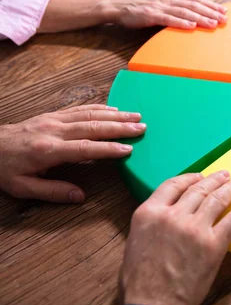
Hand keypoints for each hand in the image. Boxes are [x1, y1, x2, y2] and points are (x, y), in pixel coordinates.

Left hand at [0, 105, 145, 202]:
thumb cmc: (4, 168)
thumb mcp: (22, 188)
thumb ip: (52, 192)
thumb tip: (79, 196)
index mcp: (48, 150)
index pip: (85, 148)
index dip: (108, 148)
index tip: (129, 149)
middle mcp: (54, 131)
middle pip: (93, 126)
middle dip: (120, 127)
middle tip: (142, 127)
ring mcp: (53, 120)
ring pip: (90, 114)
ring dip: (115, 115)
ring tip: (136, 116)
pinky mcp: (52, 115)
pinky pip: (80, 109)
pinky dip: (100, 108)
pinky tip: (114, 109)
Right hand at [105, 0, 227, 29]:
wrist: (119, 6)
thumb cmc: (141, 9)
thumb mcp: (162, 7)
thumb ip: (176, 10)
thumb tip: (193, 18)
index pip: (196, 0)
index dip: (211, 5)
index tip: (224, 11)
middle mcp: (169, 0)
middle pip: (194, 6)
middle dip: (211, 12)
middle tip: (224, 19)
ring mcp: (160, 7)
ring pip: (184, 12)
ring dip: (200, 18)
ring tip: (213, 24)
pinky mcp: (151, 15)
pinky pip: (169, 19)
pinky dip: (181, 22)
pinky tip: (191, 26)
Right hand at [120, 171, 230, 304]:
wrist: (154, 304)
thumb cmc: (140, 280)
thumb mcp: (136, 241)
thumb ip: (153, 222)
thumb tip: (167, 215)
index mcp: (149, 212)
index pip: (173, 184)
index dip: (190, 178)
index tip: (200, 176)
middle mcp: (173, 215)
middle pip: (198, 189)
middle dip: (214, 180)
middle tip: (224, 175)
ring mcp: (195, 227)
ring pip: (216, 199)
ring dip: (230, 189)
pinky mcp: (213, 243)